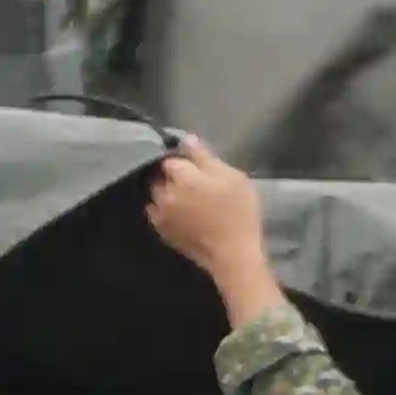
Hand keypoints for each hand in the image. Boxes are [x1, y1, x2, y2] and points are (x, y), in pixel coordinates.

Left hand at [143, 139, 280, 320]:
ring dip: (167, 193)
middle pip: (161, 177)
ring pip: (157, 195)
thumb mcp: (233, 178)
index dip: (183, 160)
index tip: (196, 166)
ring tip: (186, 199)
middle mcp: (165, 193)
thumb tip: (186, 140)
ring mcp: (160, 214)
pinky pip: (156, 213)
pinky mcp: (161, 231)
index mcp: (182, 177)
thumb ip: (205, 158)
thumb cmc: (238, 213)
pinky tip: (181, 214)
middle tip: (194, 183)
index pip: (171, 159)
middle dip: (173, 177)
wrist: (233, 254)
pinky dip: (164, 209)